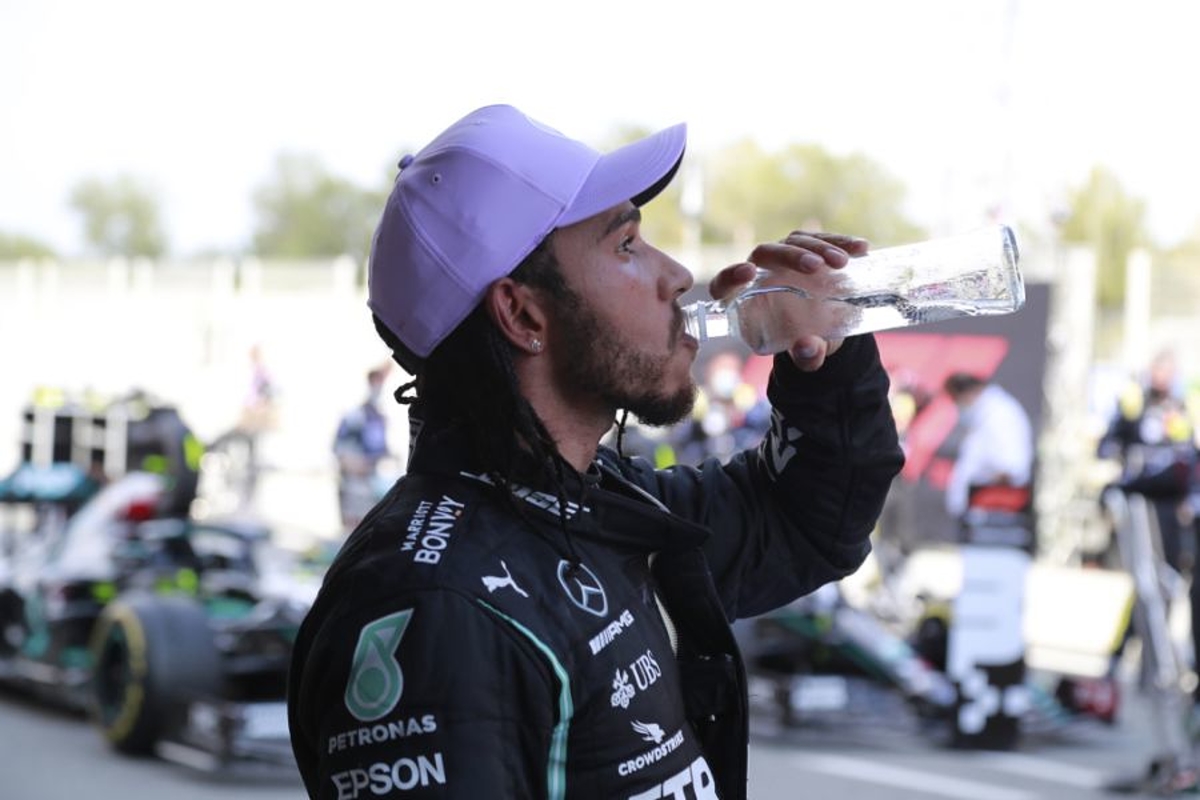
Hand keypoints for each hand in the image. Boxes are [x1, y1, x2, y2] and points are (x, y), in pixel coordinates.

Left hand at [707, 231, 868, 370]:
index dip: (730, 276)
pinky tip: (861, 248)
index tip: (748, 272)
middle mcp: (760, 272)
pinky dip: (840, 241)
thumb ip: (806, 356)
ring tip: (842, 263)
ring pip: (794, 241)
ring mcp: (784, 257)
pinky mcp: (809, 249)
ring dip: (818, 247)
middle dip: (789, 257)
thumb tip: (808, 349)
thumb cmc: (804, 343)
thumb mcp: (806, 355)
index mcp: (745, 300)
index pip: (724, 283)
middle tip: (815, 267)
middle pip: (765, 253)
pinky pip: (820, 239)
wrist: (826, 331)